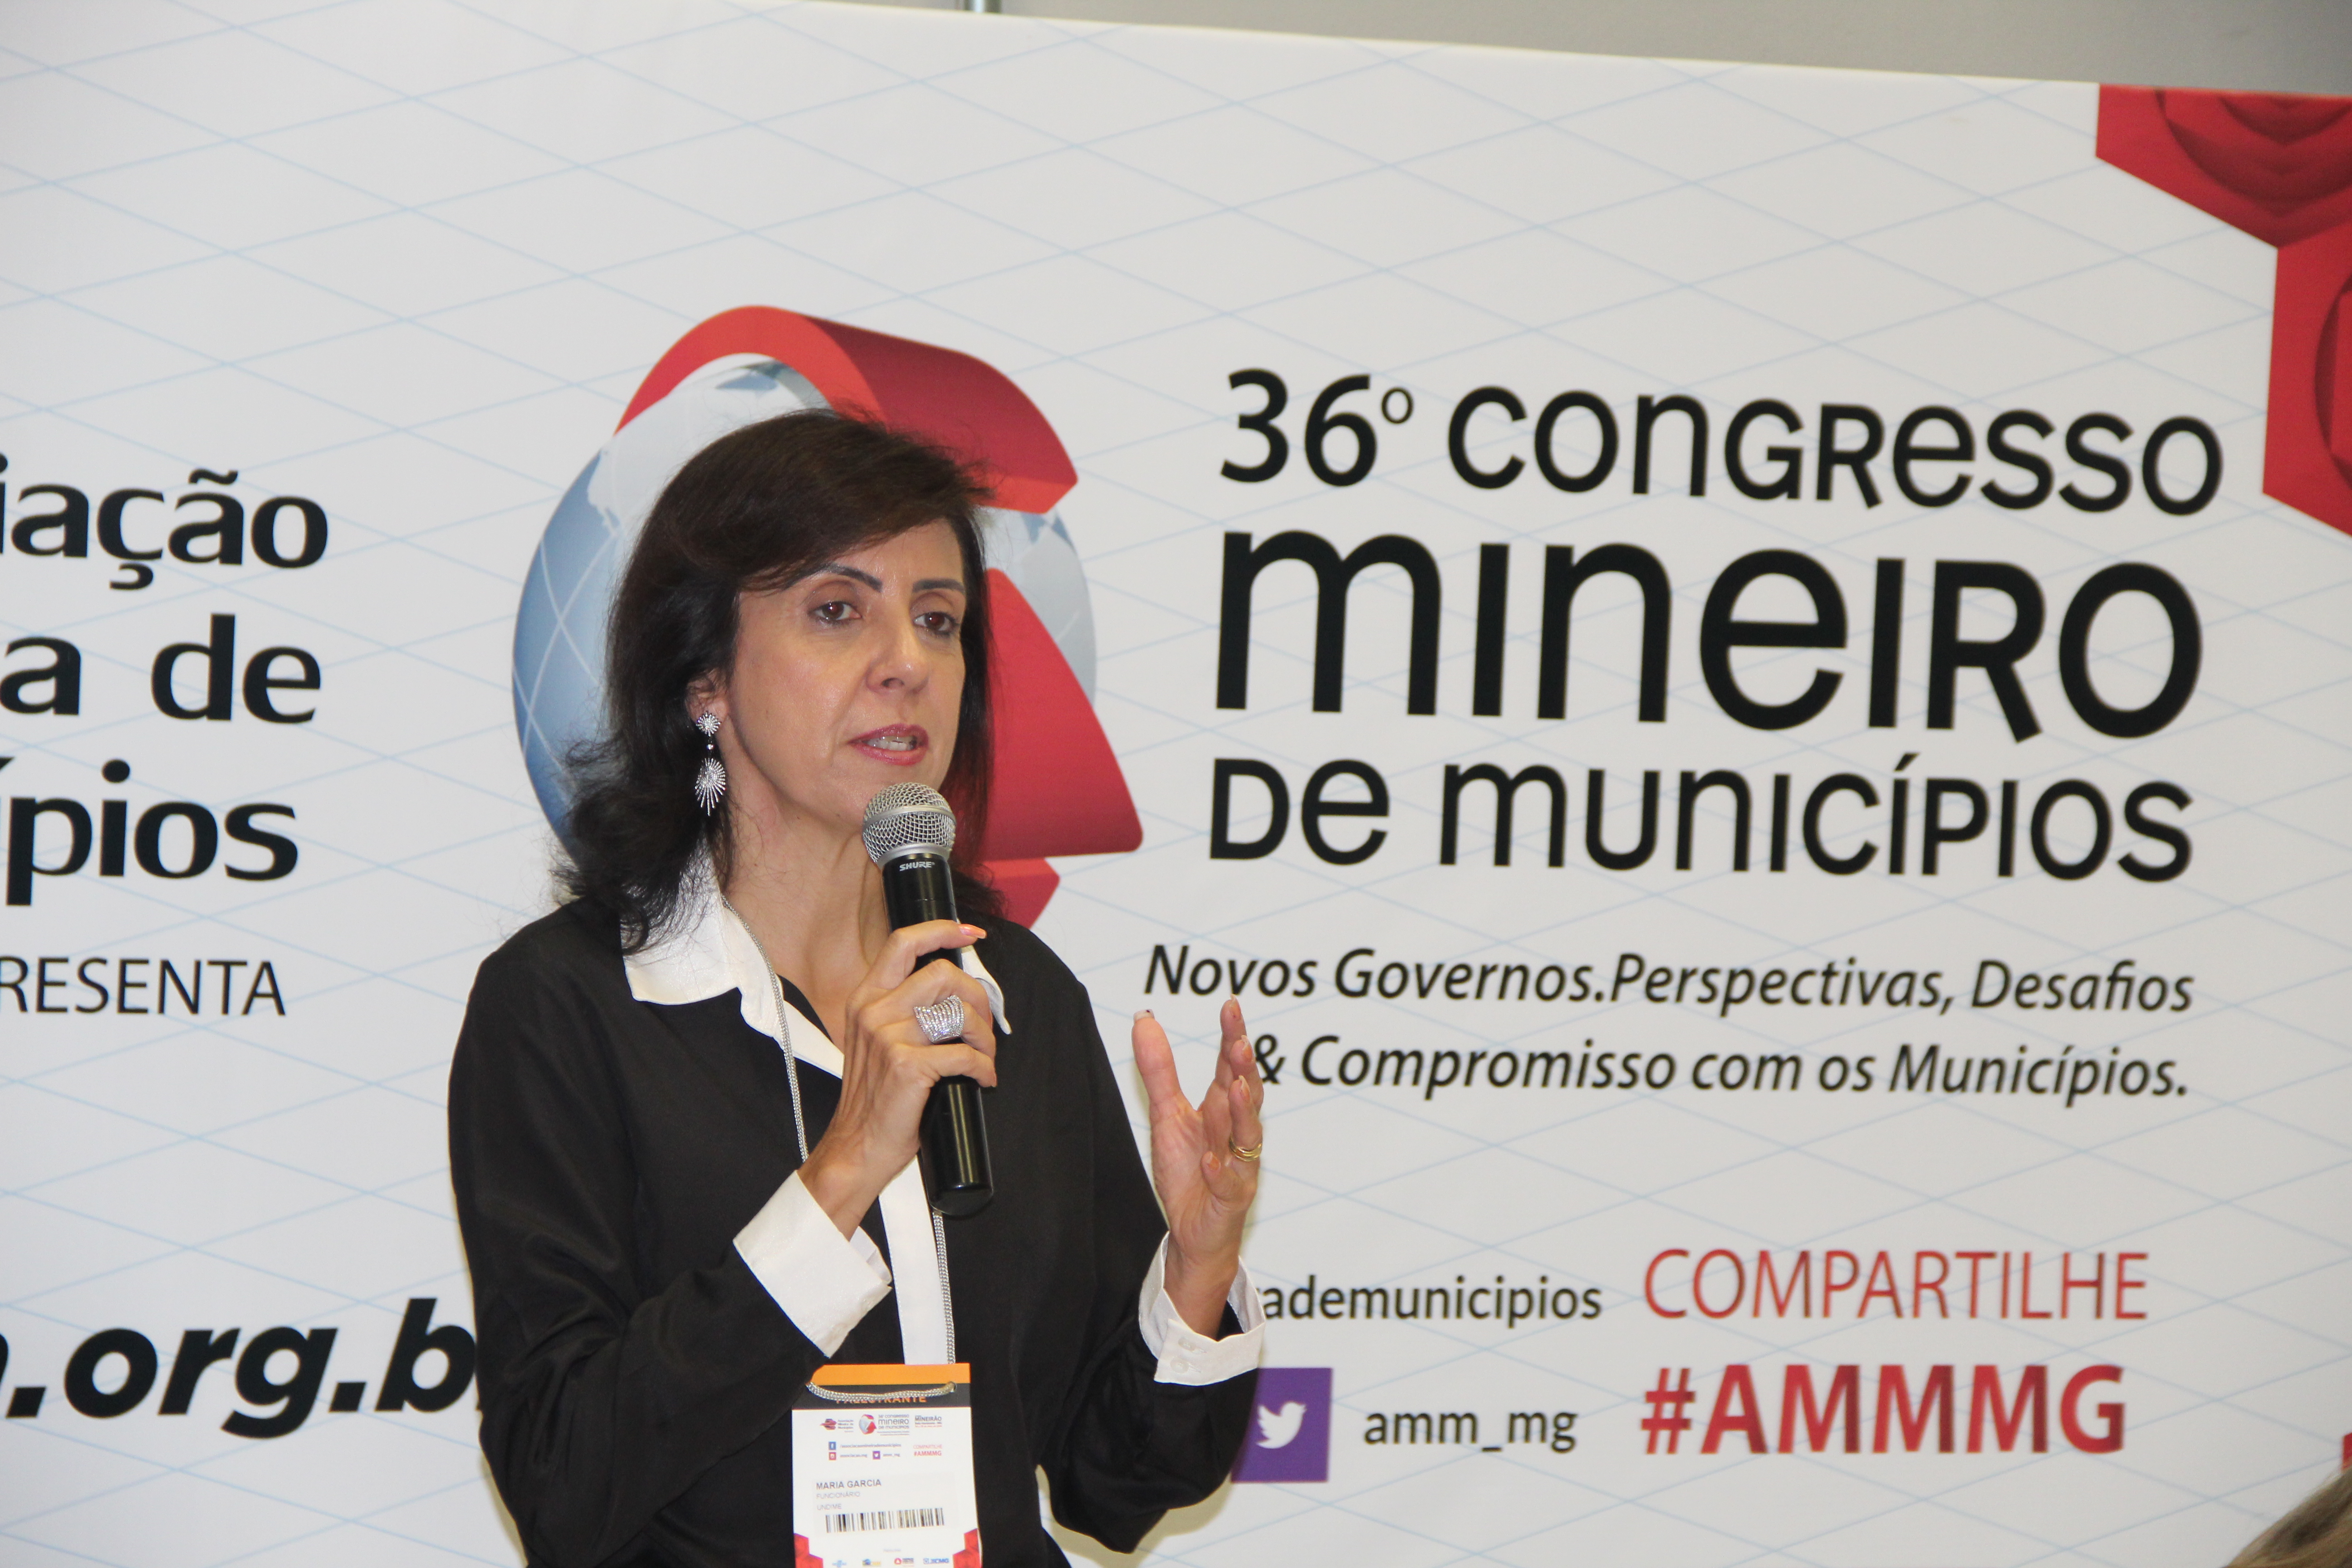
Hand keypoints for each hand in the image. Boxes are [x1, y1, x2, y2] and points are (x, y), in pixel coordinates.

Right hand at [800, 920, 994, 1234]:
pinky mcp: (907, 1065)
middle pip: (944, 974)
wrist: (856, 1147)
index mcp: (866, 999)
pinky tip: (982, 1081)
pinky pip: (965, 1054)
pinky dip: (984, 1069)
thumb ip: (904, 1011)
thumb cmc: (875, 1099)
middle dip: (978, 998)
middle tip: (985, 1027)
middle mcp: (873, 1011)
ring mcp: (888, 1037)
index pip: (902, 943)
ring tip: (984, 1058)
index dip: (942, 931)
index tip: (971, 933)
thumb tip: (954, 993)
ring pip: (960, 1013)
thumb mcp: (878, 1042)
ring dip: (985, 1037)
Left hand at [1133, 998, 1263, 1336]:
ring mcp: (1238, 1165)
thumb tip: (1145, 1021)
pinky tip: (1212, 1160)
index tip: (1231, 1006)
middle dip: (1245, 1068)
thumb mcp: (1167, 1115)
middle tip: (1240, 1042)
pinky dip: (1221, 1171)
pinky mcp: (1231, 1199)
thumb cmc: (1189, 1172)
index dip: (1233, 1036)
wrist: (1193, 1231)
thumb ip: (1159, 1070)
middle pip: (1246, 1094)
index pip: (1231, 1066)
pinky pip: (1230, 1184)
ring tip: (1236, 1087)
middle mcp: (1236, 1133)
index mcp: (1221, 1109)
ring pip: (1247, 1136)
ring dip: (1242, 1111)